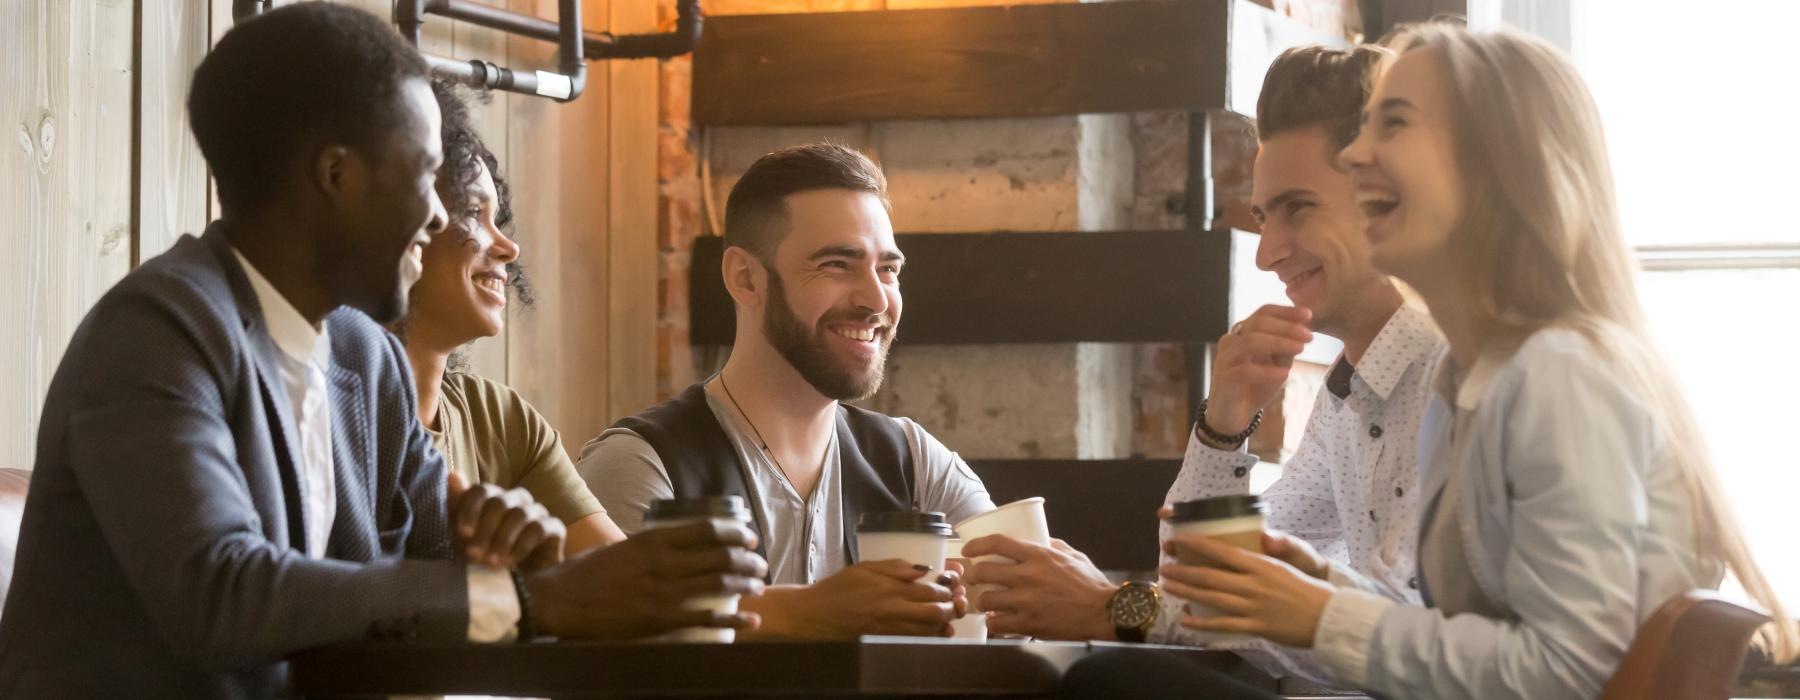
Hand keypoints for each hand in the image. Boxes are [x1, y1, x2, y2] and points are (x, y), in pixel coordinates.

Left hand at [448, 469, 564, 569]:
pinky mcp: (554, 527)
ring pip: (519, 514)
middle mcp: (517, 499)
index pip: (481, 491)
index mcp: (494, 497)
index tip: (462, 533)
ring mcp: (537, 511)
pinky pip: (538, 529)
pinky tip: (510, 562)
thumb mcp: (465, 535)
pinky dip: (521, 547)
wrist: (517, 585)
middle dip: (484, 530)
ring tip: (491, 563)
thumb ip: (458, 506)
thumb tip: (453, 475)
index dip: (470, 509)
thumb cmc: (487, 555)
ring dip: (502, 540)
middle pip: (500, 503)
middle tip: (473, 555)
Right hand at [523, 518, 767, 639]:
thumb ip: (649, 547)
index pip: (707, 529)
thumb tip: (673, 546)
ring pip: (719, 585)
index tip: (748, 538)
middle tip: (759, 564)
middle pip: (720, 557)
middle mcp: (663, 563)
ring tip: (759, 585)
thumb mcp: (621, 548)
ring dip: (746, 584)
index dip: (734, 533)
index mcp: (652, 540)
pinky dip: (734, 619)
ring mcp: (663, 593)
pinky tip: (751, 620)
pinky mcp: (660, 620)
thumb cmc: (585, 574)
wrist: (558, 602)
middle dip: (747, 560)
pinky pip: (706, 619)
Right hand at [749, 560, 956, 638]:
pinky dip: (928, 637)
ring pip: (928, 631)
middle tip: (956, 601)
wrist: (813, 615)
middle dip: (951, 608)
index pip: (929, 590)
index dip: (947, 588)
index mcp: (888, 589)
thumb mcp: (864, 568)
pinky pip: (914, 641)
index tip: (953, 583)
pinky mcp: (884, 641)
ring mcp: (889, 629)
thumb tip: (922, 569)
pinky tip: (932, 631)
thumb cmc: (837, 588)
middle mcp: (892, 610)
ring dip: (944, 624)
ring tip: (949, 616)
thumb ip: (894, 567)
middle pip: (935, 613)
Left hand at [963, 535, 1116, 640]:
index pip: (998, 543)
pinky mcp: (1028, 624)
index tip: (968, 549)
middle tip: (975, 579)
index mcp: (1039, 556)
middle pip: (984, 571)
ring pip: (986, 599)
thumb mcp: (1073, 555)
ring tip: (987, 603)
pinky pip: (997, 624)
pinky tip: (998, 621)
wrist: (1104, 613)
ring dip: (983, 601)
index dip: (977, 544)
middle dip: (974, 575)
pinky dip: (993, 623)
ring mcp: (1026, 601)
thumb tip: (1038, 538)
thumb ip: (1052, 545)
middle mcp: (1028, 576)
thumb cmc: (1091, 584)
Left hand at [1158, 534, 1333, 647]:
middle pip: (1211, 575)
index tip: (1179, 541)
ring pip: (1212, 597)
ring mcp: (1253, 606)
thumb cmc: (1307, 588)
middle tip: (1164, 565)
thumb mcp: (1287, 563)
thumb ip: (1270, 551)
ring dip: (1187, 591)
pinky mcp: (1256, 626)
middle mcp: (1254, 583)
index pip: (1223, 551)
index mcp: (1261, 564)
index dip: (1198, 546)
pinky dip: (1203, 622)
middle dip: (1184, 570)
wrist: (1328, 615)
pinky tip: (1186, 618)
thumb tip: (1263, 536)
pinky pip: (1224, 624)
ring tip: (1167, 586)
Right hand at [1205, 305, 1312, 436]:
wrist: (1232, 417)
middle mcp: (1231, 341)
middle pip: (1257, 322)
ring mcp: (1224, 359)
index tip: (1309, 315)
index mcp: (1243, 333)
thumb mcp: (1276, 364)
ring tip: (1300, 349)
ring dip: (1278, 343)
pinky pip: (1245, 370)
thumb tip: (1303, 330)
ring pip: (1250, 341)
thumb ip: (1286, 348)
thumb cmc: (1254, 387)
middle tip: (1309, 336)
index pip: (1263, 312)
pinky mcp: (1223, 380)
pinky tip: (1285, 374)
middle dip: (1286, 327)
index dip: (1286, 311)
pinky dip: (1267, 370)